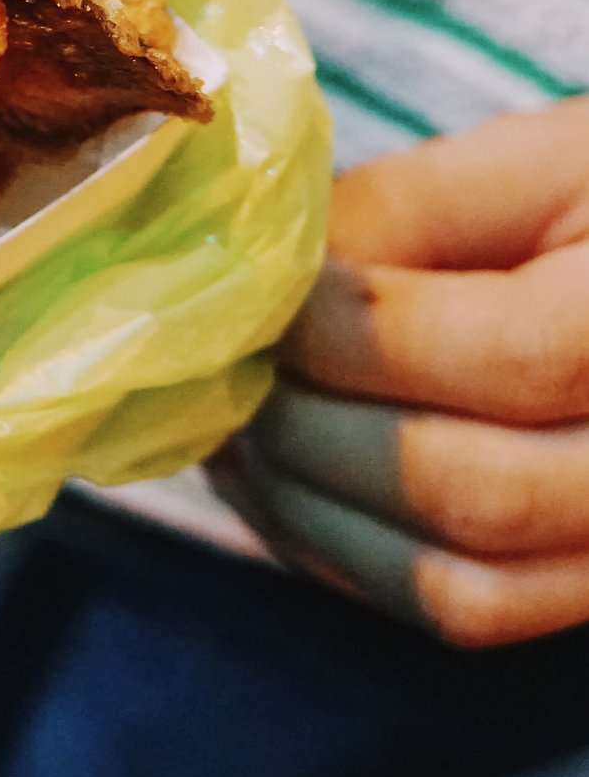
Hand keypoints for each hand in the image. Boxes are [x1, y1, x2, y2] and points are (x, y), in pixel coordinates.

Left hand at [215, 98, 588, 646]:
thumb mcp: (546, 161)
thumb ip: (409, 207)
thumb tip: (270, 280)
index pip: (511, 360)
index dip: (357, 333)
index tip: (273, 296)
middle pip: (470, 490)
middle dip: (308, 428)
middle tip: (230, 368)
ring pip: (457, 584)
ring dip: (307, 510)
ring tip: (240, 428)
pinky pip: (464, 614)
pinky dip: (347, 557)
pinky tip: (288, 484)